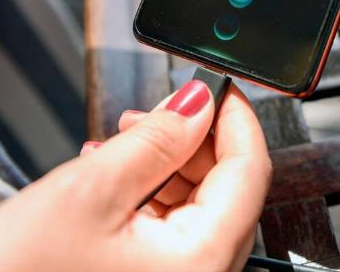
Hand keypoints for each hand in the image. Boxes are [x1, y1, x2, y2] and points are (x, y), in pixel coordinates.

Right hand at [0, 81, 271, 271]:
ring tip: (125, 142)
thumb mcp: (89, 191)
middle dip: (195, 140)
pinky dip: (153, 196)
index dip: (237, 118)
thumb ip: (157, 140)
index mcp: (200, 262)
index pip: (250, 172)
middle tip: (157, 111)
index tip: (219, 85)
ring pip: (200, 208)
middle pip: (228, 190)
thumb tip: (199, 103)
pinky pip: (173, 231)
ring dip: (170, 165)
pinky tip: (119, 176)